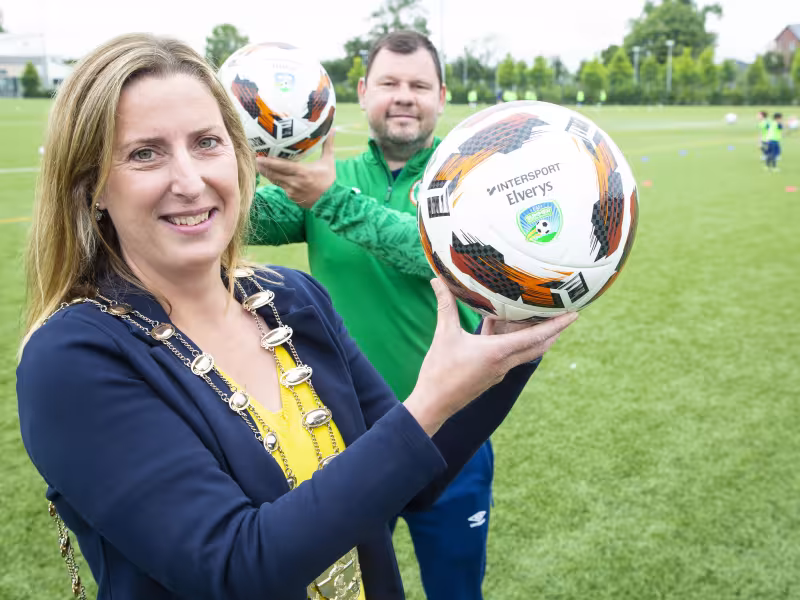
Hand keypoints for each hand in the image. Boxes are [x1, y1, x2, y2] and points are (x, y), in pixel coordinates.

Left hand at [255, 132, 335, 207]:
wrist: (331, 201)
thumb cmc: (329, 180)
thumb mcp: (329, 161)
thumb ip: (328, 145)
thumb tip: (333, 129)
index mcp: (303, 172)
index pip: (283, 167)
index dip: (270, 162)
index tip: (260, 157)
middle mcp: (295, 182)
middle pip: (275, 174)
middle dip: (264, 167)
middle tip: (255, 159)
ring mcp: (292, 191)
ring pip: (275, 181)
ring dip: (267, 173)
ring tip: (258, 166)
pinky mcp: (291, 197)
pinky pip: (281, 186)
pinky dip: (275, 180)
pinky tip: (269, 174)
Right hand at [404, 278, 578, 435]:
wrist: (434, 404)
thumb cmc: (439, 371)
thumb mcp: (444, 334)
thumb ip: (445, 305)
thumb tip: (437, 280)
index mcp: (498, 352)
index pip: (536, 337)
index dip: (557, 325)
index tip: (575, 315)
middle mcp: (504, 363)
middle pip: (538, 346)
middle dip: (554, 331)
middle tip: (567, 315)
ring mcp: (499, 371)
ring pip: (524, 351)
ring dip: (534, 336)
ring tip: (539, 317)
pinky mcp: (491, 374)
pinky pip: (508, 354)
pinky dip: (512, 340)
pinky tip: (500, 326)